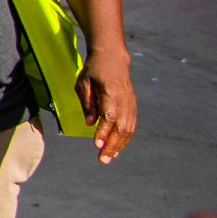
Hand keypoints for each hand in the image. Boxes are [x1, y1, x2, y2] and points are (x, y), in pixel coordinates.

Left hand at [76, 48, 137, 163]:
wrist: (113, 58)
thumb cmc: (94, 70)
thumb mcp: (83, 83)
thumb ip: (87, 103)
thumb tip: (90, 123)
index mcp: (111, 92)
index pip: (109, 116)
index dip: (104, 131)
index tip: (97, 144)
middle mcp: (124, 99)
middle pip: (121, 126)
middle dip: (112, 145)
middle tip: (103, 159)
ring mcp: (131, 103)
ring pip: (129, 128)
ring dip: (119, 145)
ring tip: (108, 158)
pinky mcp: (133, 106)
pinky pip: (131, 125)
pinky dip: (125, 139)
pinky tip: (117, 149)